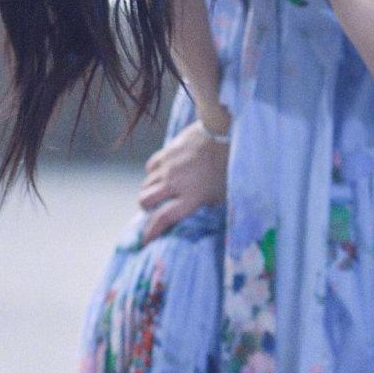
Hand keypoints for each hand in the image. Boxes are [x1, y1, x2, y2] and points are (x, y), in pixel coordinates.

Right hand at [138, 119, 229, 244]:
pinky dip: (153, 174)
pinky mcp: (166, 153)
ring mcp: (167, 167)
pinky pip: (150, 168)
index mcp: (190, 197)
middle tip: (155, 210)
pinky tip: (163, 174)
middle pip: (145, 201)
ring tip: (160, 193)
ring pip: (145, 185)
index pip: (162, 219)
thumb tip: (197, 212)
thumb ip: (207, 204)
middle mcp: (174, 183)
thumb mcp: (222, 193)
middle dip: (147, 209)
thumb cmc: (229, 166)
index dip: (151, 232)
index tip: (146, 240)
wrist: (224, 132)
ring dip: (149, 192)